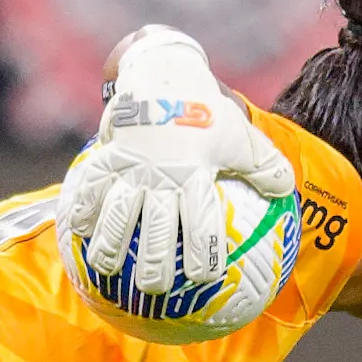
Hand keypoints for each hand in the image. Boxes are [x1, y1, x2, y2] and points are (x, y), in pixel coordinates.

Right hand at [67, 28, 295, 299]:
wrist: (164, 74)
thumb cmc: (207, 112)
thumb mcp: (241, 136)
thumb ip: (264, 166)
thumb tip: (286, 191)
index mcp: (195, 174)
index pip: (201, 221)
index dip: (203, 250)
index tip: (203, 276)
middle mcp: (161, 175)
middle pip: (154, 228)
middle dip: (153, 262)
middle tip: (153, 287)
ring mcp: (130, 167)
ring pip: (115, 213)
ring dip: (108, 243)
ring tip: (104, 268)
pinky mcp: (106, 156)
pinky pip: (88, 186)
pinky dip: (80, 208)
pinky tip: (75, 230)